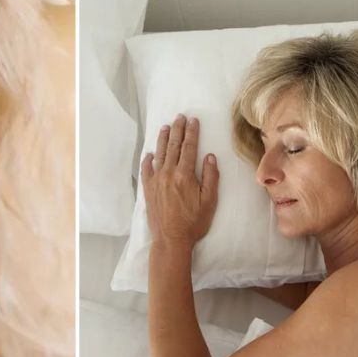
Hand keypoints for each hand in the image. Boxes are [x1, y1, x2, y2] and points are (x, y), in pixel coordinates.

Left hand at [141, 114, 219, 248]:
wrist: (170, 239)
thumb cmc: (193, 222)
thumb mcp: (209, 201)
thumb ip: (211, 177)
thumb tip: (209, 157)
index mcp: (185, 174)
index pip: (189, 147)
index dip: (192, 132)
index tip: (193, 120)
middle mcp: (168, 174)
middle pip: (173, 146)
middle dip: (177, 130)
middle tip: (179, 117)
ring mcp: (156, 181)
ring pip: (159, 154)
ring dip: (163, 139)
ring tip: (165, 127)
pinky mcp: (148, 190)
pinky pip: (146, 170)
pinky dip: (148, 160)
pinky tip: (150, 154)